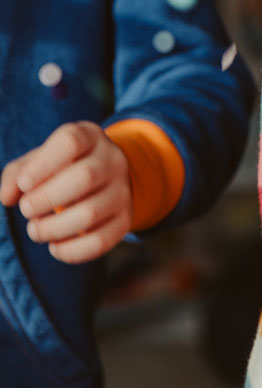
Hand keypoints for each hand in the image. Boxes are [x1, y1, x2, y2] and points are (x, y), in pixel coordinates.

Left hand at [0, 121, 131, 262]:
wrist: (104, 177)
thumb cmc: (61, 167)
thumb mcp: (40, 160)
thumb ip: (17, 174)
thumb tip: (7, 196)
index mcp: (89, 136)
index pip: (71, 142)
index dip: (43, 165)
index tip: (23, 184)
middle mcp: (112, 159)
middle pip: (85, 177)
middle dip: (46, 199)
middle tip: (26, 210)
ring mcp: (122, 190)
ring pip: (90, 213)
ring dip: (54, 228)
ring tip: (35, 230)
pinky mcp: (124, 219)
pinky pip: (100, 241)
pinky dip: (71, 251)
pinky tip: (54, 247)